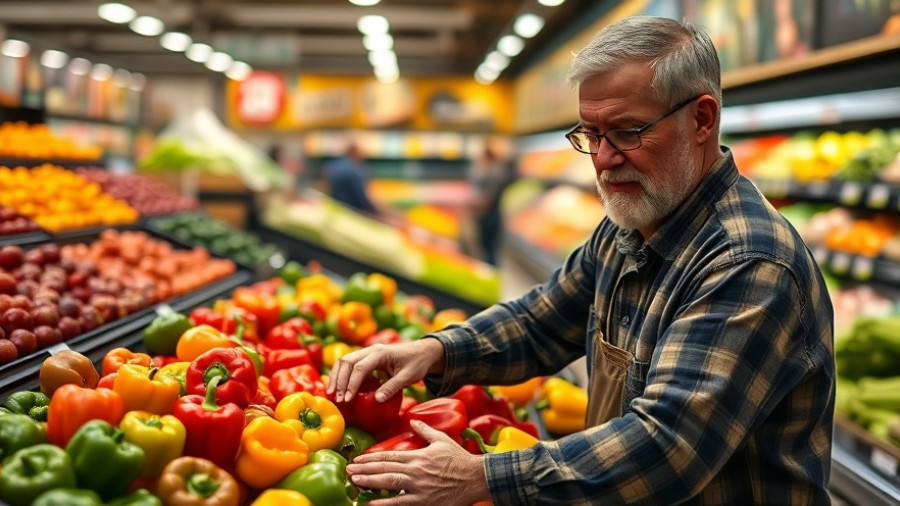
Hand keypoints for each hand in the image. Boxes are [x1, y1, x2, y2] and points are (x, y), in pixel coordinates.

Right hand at [326, 339, 443, 402]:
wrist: (423, 351)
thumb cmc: (418, 363)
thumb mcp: (408, 377)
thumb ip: (393, 387)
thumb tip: (377, 400)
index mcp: (381, 353)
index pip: (360, 368)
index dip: (352, 384)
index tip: (348, 399)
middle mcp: (371, 350)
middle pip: (347, 362)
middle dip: (339, 381)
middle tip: (338, 399)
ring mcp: (368, 352)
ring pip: (345, 360)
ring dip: (337, 376)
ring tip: (332, 394)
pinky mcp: (367, 357)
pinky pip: (350, 363)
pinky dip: (341, 373)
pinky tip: (338, 386)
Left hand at [347, 420, 489, 504]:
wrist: (476, 477)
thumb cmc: (460, 459)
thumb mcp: (442, 440)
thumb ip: (425, 430)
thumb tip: (413, 419)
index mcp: (418, 456)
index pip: (389, 456)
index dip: (371, 457)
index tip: (357, 459)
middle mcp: (415, 471)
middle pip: (384, 469)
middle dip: (364, 470)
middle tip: (348, 470)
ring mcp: (418, 487)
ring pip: (388, 484)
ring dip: (369, 482)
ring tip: (354, 481)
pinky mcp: (424, 501)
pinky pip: (400, 503)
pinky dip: (385, 503)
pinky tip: (371, 504)